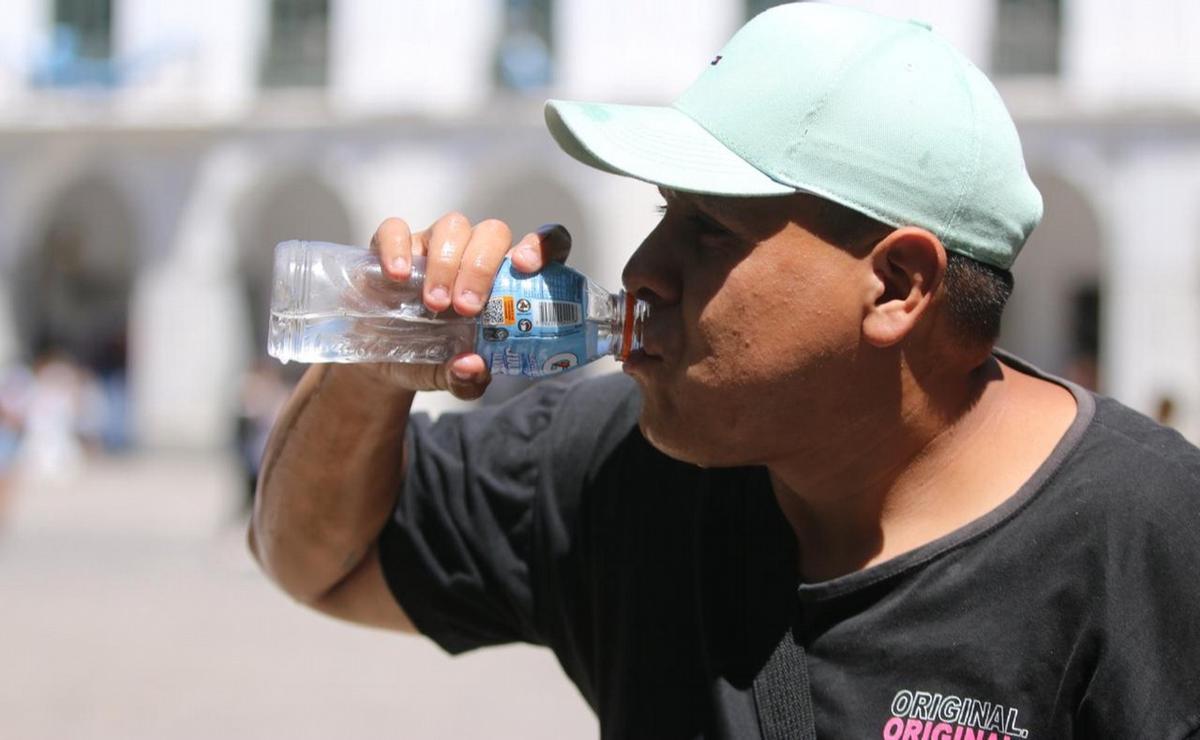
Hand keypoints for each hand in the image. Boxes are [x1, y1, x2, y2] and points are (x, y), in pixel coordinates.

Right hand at [355, 213, 572, 398]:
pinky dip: (397, 247)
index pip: (541, 245)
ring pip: (453, 226)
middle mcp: (475, 254)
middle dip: (481, 267)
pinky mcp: (396, 245)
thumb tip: (472, 366)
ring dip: (446, 264)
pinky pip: (397, 229)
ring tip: (433, 304)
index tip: (526, 265)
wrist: (385, 361)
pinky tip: (397, 276)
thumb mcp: (455, 378)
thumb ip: (469, 379)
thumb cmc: (434, 358)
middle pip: (494, 233)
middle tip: (466, 308)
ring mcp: (435, 244)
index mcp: (505, 281)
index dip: (542, 245)